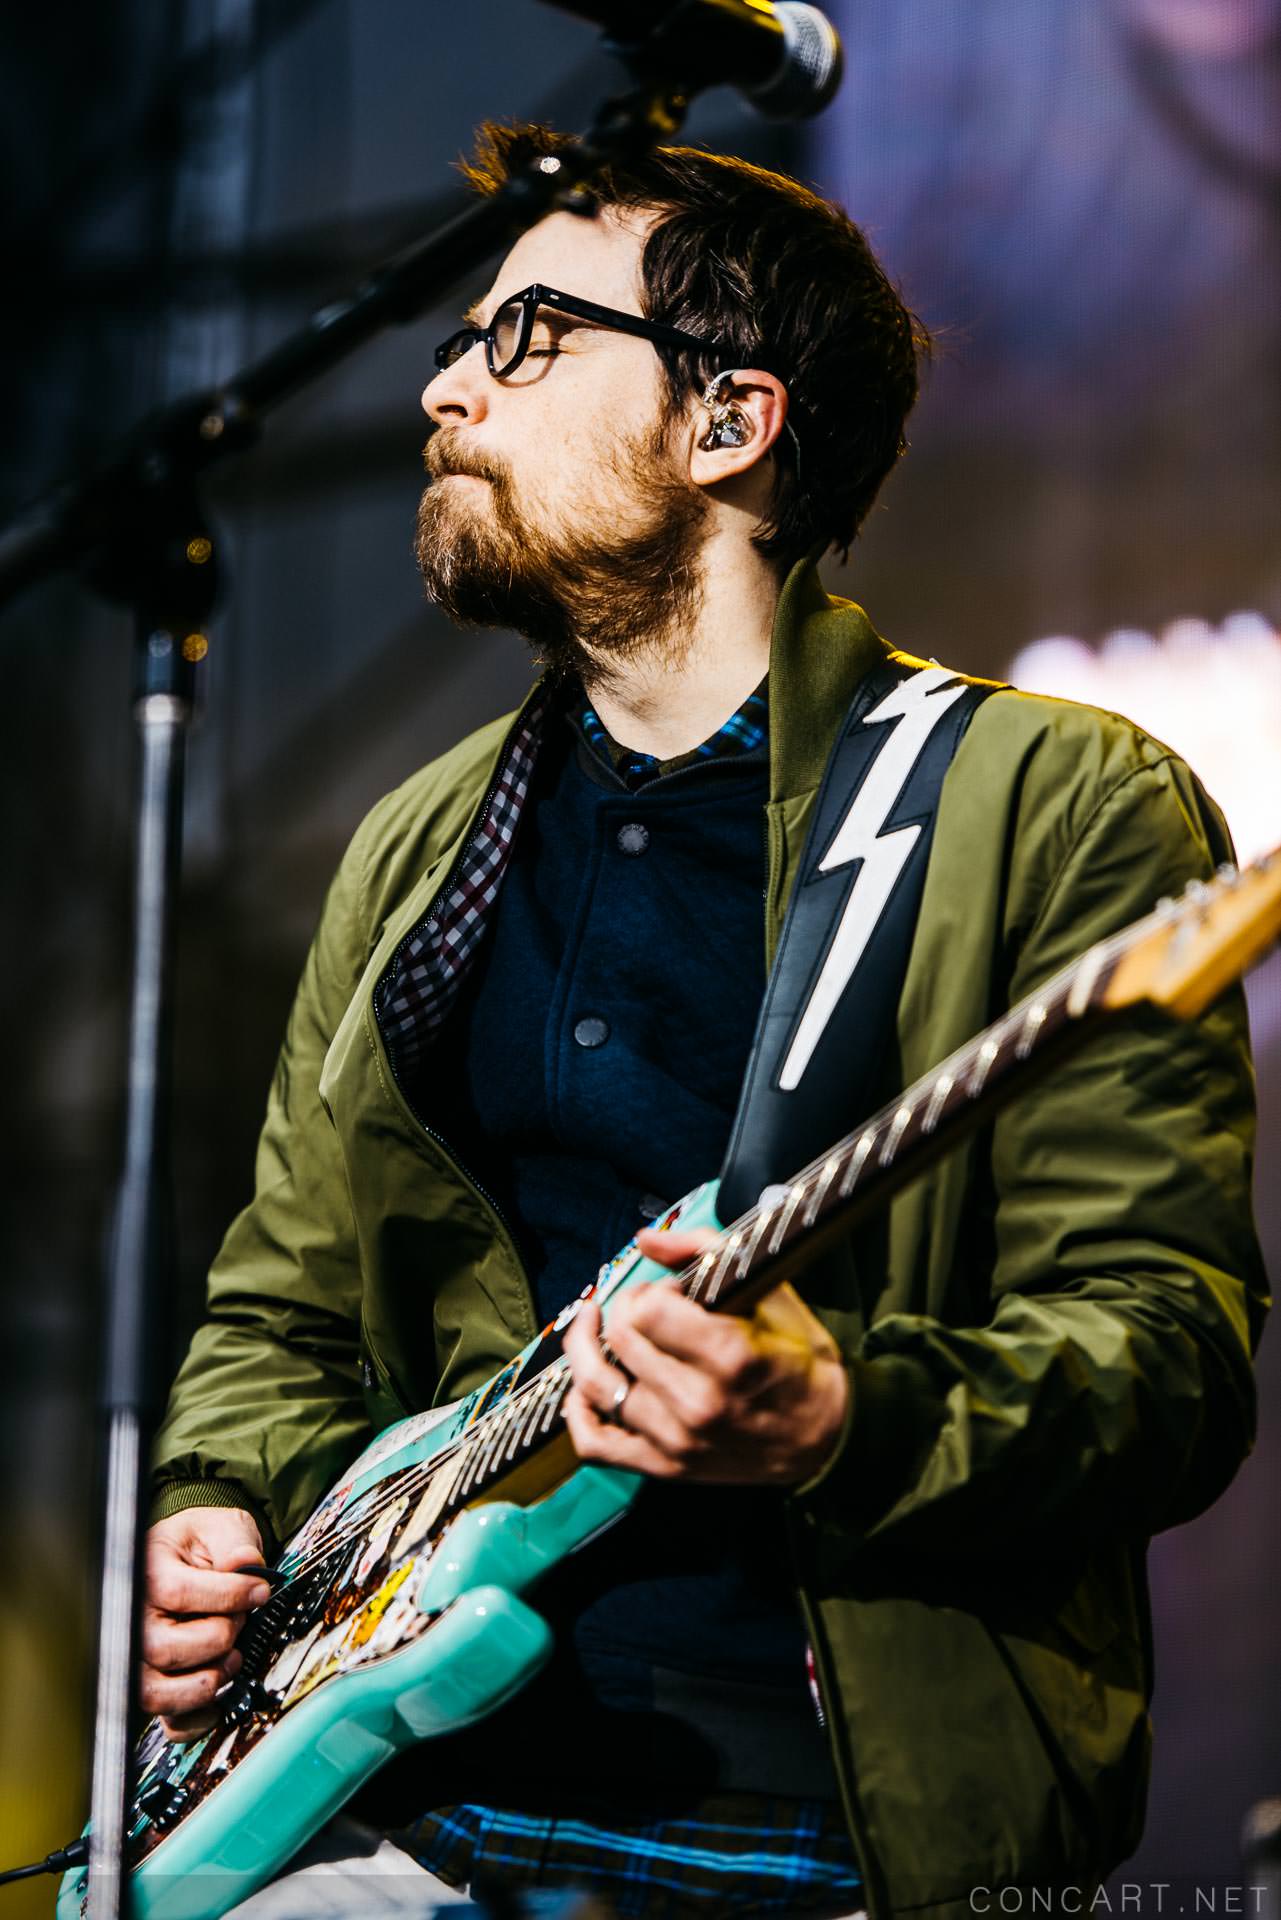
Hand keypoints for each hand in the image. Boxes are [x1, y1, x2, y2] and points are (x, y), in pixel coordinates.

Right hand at [141, 1507, 271, 1741]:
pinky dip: (197, 1719)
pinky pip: (166, 1721)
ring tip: (232, 1659)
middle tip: (240, 1622)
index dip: (227, 1595)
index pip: (177, 1593)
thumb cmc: (203, 1543)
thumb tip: (246, 1564)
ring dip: (206, 1682)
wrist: (191, 1558)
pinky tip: (222, 1696)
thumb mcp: (221, 1527)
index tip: (259, 1591)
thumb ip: (234, 1543)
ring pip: (156, 1693)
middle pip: (163, 1648)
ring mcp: (139, 1657)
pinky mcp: (154, 1685)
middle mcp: (133, 1619)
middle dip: (217, 1638)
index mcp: (147, 1572)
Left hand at [562, 1227, 848, 1484]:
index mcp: (731, 1357)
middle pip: (620, 1339)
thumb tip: (646, 1238)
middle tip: (641, 1305)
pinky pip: (596, 1444)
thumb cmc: (800, 1360)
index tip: (668, 1292)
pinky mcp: (665, 1467)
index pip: (648, 1309)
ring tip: (592, 1329)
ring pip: (597, 1386)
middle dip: (623, 1309)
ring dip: (586, 1349)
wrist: (826, 1435)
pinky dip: (577, 1414)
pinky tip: (582, 1388)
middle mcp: (699, 1403)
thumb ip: (706, 1253)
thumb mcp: (770, 1295)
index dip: (650, 1290)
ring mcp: (678, 1441)